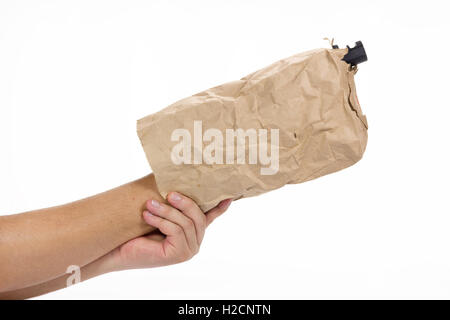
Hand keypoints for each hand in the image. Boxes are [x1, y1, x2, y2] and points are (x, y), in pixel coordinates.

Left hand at [114, 192, 231, 269]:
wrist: (118, 248)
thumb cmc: (136, 227)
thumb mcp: (158, 209)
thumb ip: (171, 198)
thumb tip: (174, 174)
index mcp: (192, 229)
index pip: (210, 217)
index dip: (220, 206)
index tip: (229, 195)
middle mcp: (195, 240)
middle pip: (198, 216)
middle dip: (184, 202)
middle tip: (168, 193)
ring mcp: (189, 249)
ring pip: (185, 223)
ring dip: (166, 211)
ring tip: (149, 204)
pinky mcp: (179, 254)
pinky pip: (175, 231)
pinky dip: (161, 221)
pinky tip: (147, 216)